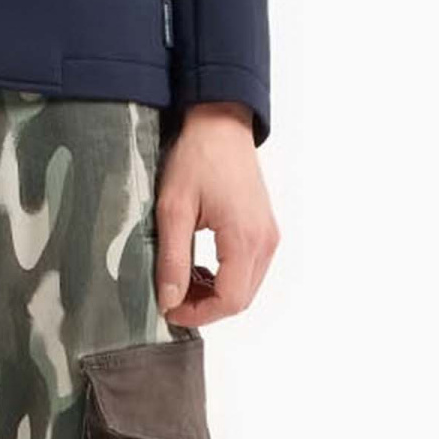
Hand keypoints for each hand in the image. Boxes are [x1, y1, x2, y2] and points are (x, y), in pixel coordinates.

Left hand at [154, 103, 279, 327]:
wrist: (221, 124)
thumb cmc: (197, 158)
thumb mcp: (173, 210)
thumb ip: (172, 260)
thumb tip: (169, 300)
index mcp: (244, 238)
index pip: (230, 300)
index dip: (198, 314)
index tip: (169, 310)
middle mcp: (265, 241)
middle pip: (241, 299)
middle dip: (206, 307)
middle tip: (172, 298)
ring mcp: (269, 235)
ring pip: (247, 287)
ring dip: (216, 294)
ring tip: (183, 280)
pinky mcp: (265, 229)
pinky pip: (250, 269)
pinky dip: (226, 278)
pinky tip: (200, 267)